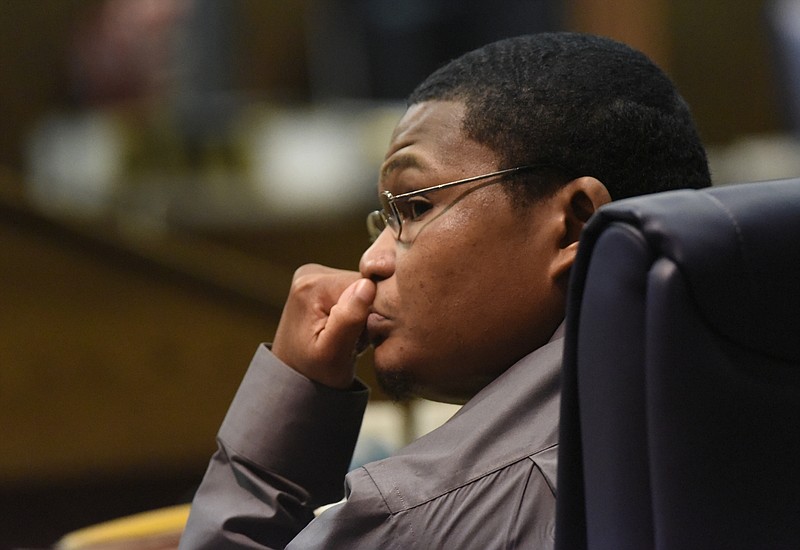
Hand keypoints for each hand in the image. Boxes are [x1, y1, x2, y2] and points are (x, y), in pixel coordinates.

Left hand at [272, 264, 375, 388]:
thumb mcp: (332, 354)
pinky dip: (356, 311)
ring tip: (349, 337)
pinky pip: (353, 290)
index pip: (366, 284)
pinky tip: (345, 328)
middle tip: (354, 339)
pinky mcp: (319, 282)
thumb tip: (367, 284)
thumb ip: (348, 319)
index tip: (362, 336)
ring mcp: (313, 275)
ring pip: (361, 287)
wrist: (291, 380)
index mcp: (312, 286)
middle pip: (363, 282)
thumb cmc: (314, 374)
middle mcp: (310, 274)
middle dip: (368, 311)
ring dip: (363, 313)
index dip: (374, 310)